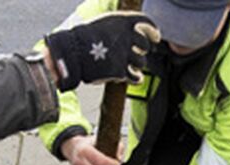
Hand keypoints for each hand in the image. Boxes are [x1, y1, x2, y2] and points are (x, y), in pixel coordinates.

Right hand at [44, 13, 159, 91]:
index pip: (146, 23)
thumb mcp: (104, 23)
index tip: (156, 37)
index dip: (153, 31)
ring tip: (132, 66)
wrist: (72, 52)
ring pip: (141, 62)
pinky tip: (136, 78)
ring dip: (138, 64)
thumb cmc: (84, 38)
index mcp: (123, 21)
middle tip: (139, 53)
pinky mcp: (120, 71)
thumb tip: (129, 35)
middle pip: (144, 45)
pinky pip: (135, 76)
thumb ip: (118, 29)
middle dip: (143, 50)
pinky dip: (137, 78)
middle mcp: (126, 36)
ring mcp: (124, 54)